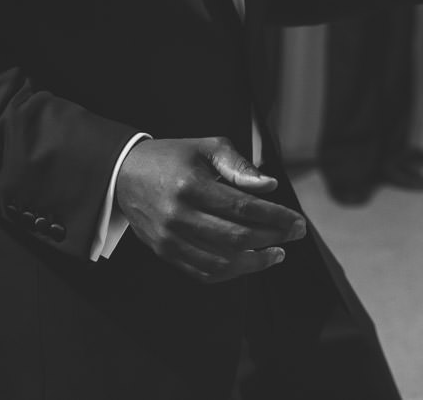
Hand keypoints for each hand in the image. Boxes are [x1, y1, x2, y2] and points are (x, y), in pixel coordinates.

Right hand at [113, 137, 305, 284]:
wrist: (125, 174)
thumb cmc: (173, 157)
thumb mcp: (207, 148)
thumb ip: (240, 166)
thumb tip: (270, 186)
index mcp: (191, 186)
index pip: (243, 207)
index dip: (275, 217)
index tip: (297, 222)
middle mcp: (178, 216)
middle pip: (236, 238)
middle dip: (273, 238)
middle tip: (295, 234)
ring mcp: (169, 239)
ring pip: (221, 263)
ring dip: (255, 262)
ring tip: (277, 253)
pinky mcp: (164, 253)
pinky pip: (202, 273)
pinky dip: (230, 273)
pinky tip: (249, 262)